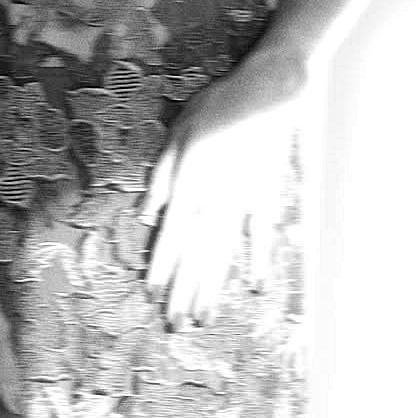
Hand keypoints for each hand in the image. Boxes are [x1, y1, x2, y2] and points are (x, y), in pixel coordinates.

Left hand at [140, 49, 305, 327]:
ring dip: (213, 285)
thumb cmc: (219, 104)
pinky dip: (257, 260)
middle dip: (185, 289)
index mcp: (192, 179)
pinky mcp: (266, 196)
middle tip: (175, 325)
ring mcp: (246, 201)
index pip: (173, 232)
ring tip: (204, 317)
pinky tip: (254, 287)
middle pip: (198, 252)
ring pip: (225, 251)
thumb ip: (163, 174)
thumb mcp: (180, 129)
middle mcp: (218, 197)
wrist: (270, 91)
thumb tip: (147, 216)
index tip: (152, 293)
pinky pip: (259, 235)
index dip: (163, 263)